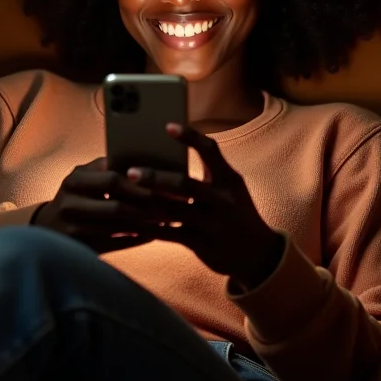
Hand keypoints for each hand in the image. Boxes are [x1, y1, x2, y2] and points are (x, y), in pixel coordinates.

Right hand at [32, 158, 186, 255]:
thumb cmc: (78, 199)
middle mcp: (71, 197)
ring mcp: (72, 222)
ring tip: (167, 218)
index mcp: (78, 176)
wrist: (47, 229)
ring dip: (145, 220)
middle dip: (146, 200)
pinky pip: (115, 241)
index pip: (113, 173)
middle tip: (171, 202)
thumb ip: (110, 171)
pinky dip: (137, 237)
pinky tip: (154, 234)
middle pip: (115, 197)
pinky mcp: (78, 244)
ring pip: (117, 221)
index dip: (142, 178)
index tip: (166, 179)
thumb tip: (153, 166)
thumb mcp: (87, 180)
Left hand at [127, 124, 285, 291]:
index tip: (167, 126)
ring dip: (145, 204)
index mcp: (229, 179)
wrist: (258, 254)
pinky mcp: (201, 244)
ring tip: (122, 197)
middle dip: (155, 178)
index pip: (211, 151)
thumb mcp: (230, 188)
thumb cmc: (235, 211)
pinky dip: (148, 228)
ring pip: (172, 211)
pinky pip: (169, 234)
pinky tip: (130, 223)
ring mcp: (212, 223)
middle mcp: (222, 200)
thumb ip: (207, 171)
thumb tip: (171, 152)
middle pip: (184, 185)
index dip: (190, 137)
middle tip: (130, 172)